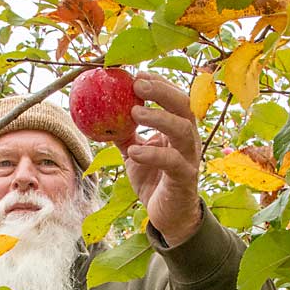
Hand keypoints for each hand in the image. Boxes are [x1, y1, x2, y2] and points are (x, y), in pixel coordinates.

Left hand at [114, 71, 202, 245]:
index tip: (136, 74)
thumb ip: (124, 134)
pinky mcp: (185, 178)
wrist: (169, 216)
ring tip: (134, 112)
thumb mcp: (135, 153)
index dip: (159, 83)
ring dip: (159, 117)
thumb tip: (100, 114)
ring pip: (182, 130)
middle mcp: (188, 139)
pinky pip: (172, 162)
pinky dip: (152, 154)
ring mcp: (190, 158)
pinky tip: (134, 151)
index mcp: (178, 129)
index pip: (175, 98)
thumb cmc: (153, 180)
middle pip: (184, 106)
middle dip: (162, 91)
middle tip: (138, 84)